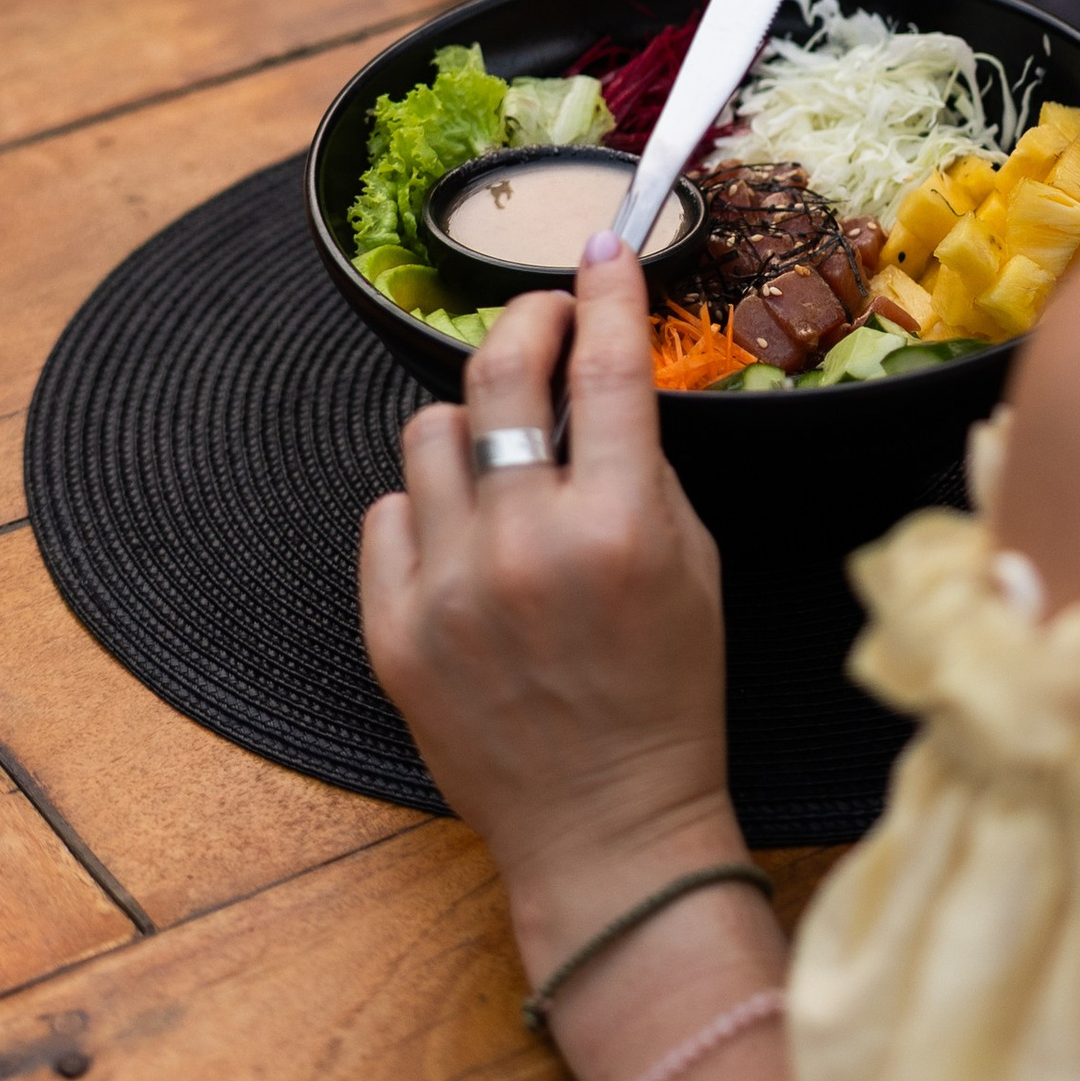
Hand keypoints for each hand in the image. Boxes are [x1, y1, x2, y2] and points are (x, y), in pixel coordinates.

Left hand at [359, 250, 739, 976]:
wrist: (606, 827)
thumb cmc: (666, 696)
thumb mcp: (693, 567)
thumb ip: (642, 469)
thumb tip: (597, 380)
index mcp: (618, 528)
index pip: (606, 368)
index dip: (603, 293)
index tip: (601, 253)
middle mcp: (525, 547)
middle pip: (499, 374)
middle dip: (527, 324)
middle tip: (543, 323)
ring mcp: (448, 589)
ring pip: (431, 434)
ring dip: (472, 428)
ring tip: (503, 461)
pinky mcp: (393, 629)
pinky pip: (386, 515)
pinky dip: (425, 511)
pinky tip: (463, 539)